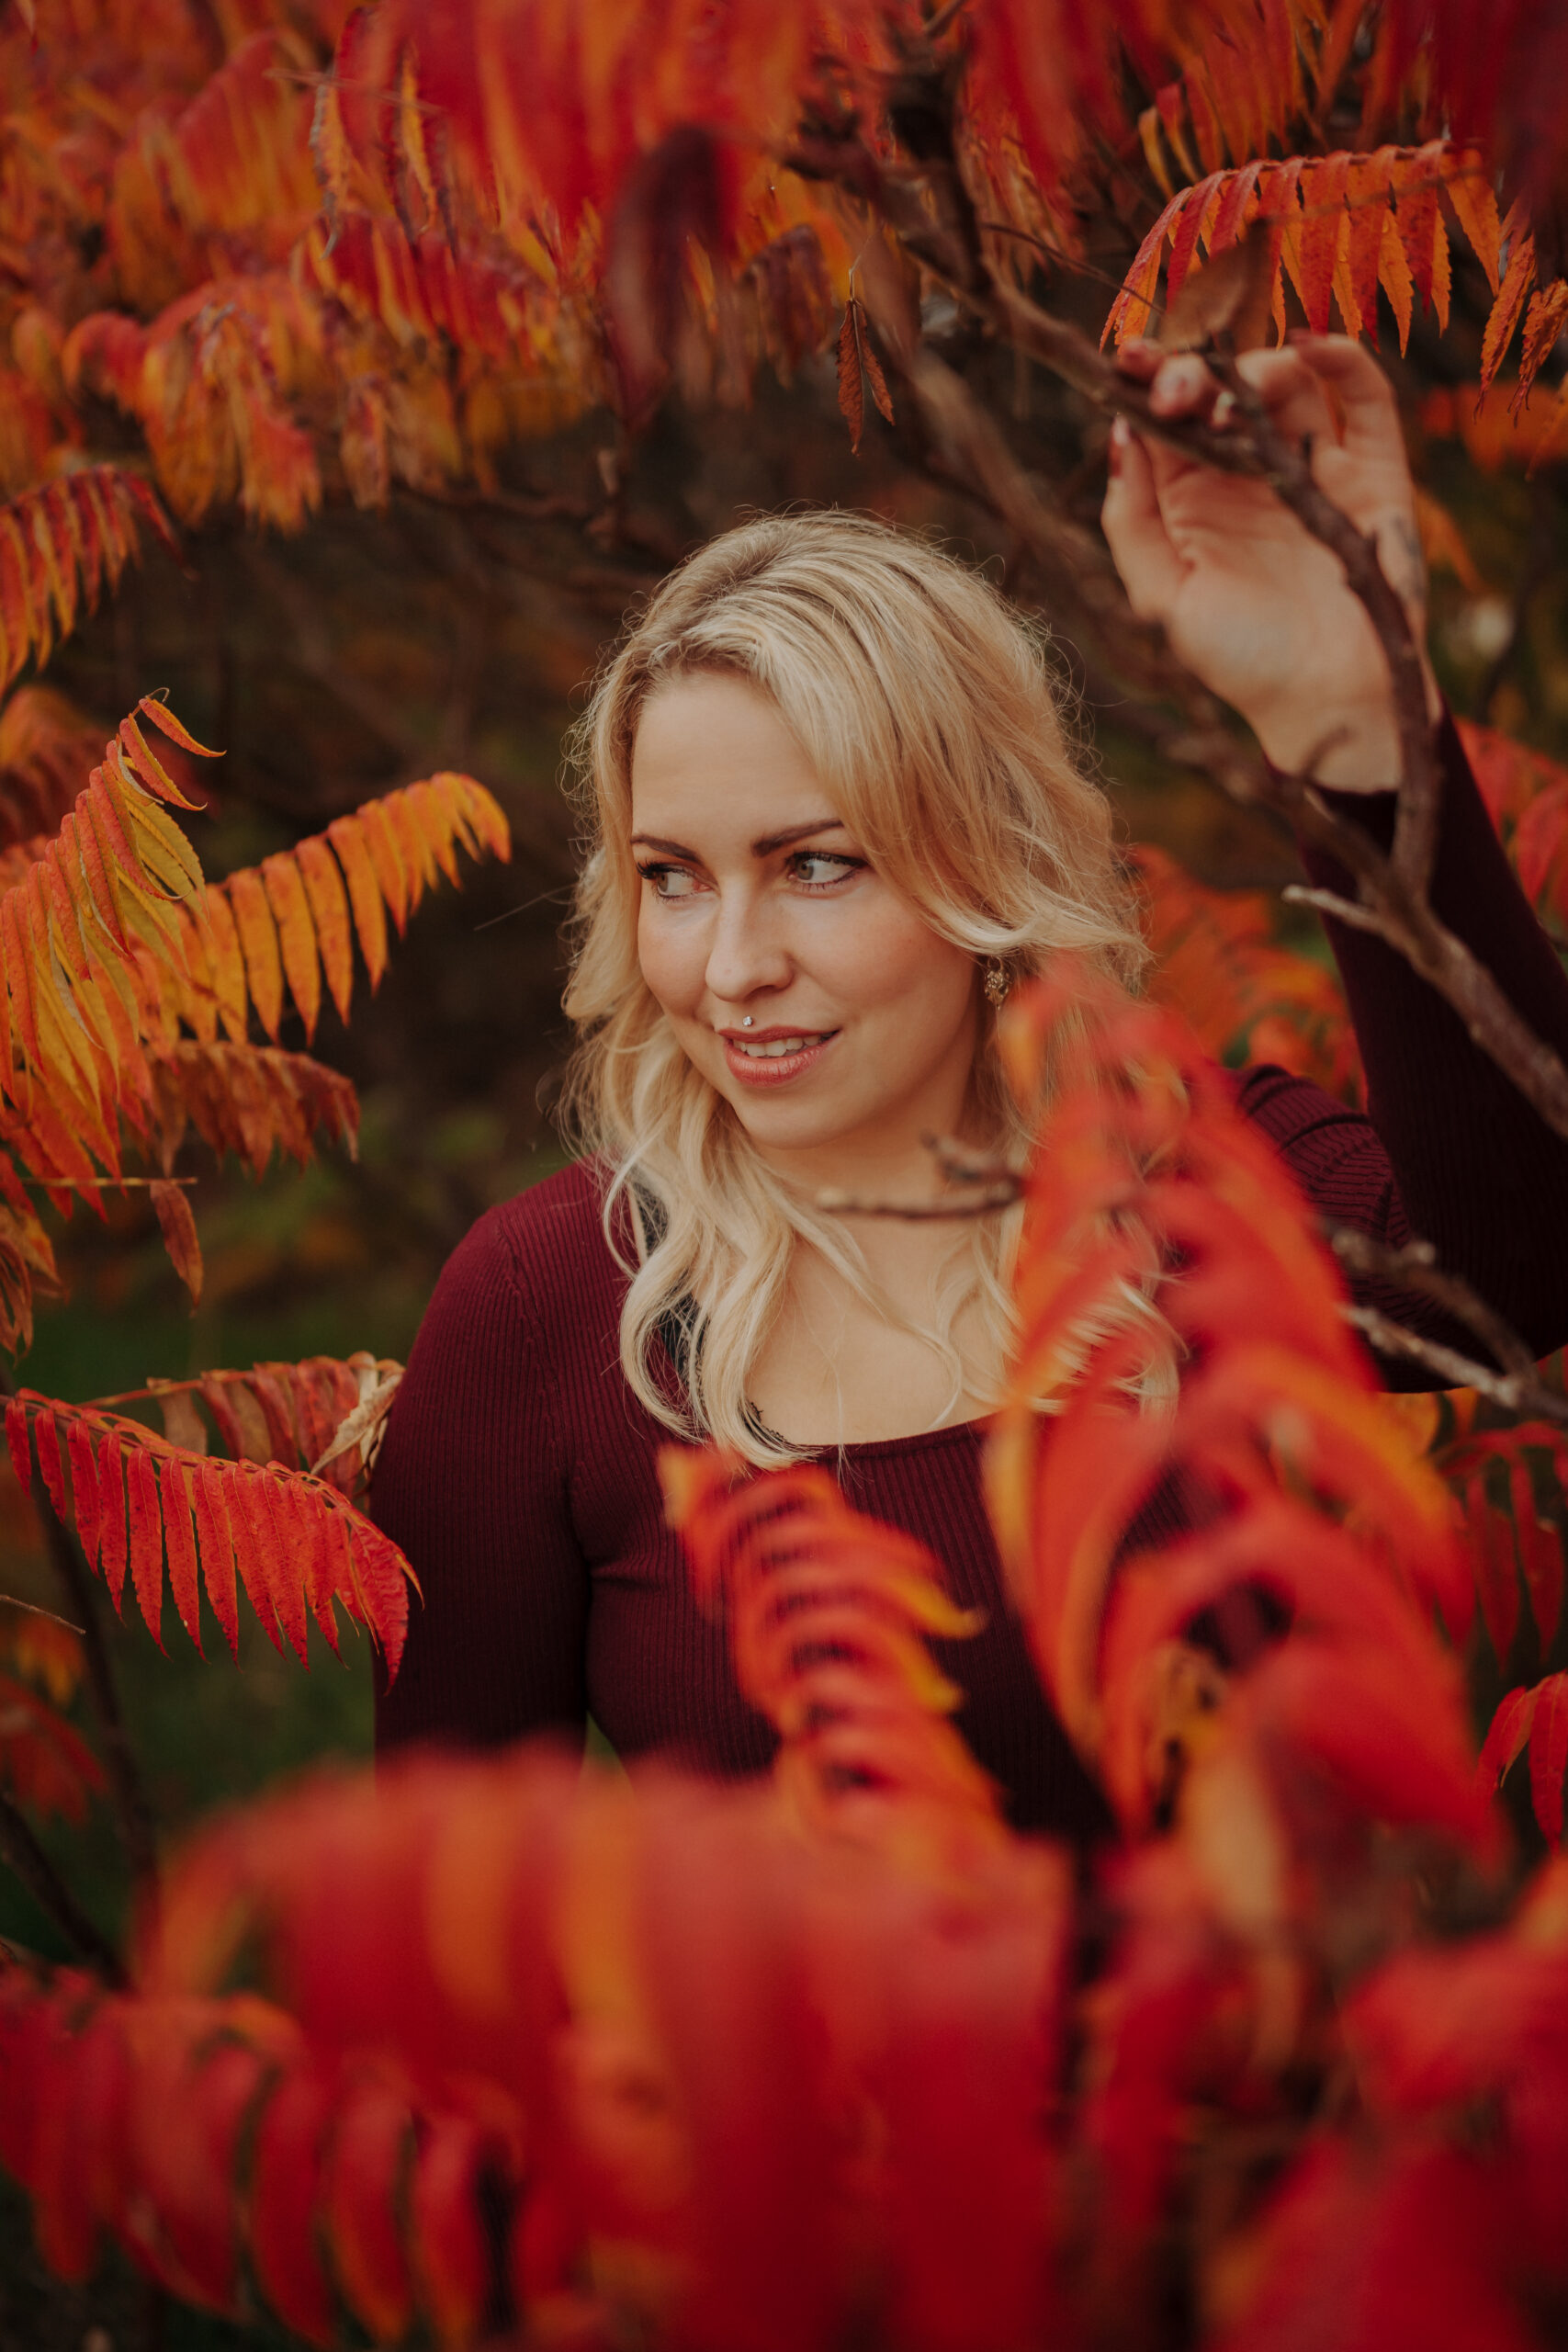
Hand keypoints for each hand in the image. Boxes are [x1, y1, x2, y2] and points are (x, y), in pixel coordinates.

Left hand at [1101, 336, 1440, 790]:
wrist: (1326, 700)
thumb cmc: (1240, 661)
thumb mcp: (1162, 597)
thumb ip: (1130, 520)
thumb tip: (1119, 435)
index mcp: (1194, 499)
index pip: (1168, 420)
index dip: (1146, 380)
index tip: (1127, 358)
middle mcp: (1250, 475)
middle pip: (1223, 391)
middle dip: (1194, 375)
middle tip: (1176, 391)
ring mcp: (1313, 467)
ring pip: (1287, 382)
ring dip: (1256, 369)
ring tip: (1231, 401)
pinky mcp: (1372, 472)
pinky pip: (1364, 400)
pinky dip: (1341, 361)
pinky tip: (1309, 348)